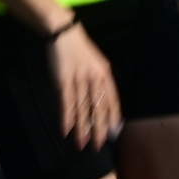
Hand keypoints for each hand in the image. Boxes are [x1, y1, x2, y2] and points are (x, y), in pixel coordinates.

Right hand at [51, 21, 121, 147]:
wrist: (64, 33)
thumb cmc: (81, 49)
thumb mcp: (97, 63)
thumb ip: (99, 82)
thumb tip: (100, 102)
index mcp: (105, 73)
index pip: (113, 99)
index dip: (113, 116)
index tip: (114, 132)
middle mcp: (95, 78)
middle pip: (99, 107)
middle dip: (99, 128)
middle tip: (98, 145)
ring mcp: (80, 79)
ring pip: (83, 108)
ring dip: (82, 128)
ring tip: (81, 143)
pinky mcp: (64, 80)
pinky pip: (68, 102)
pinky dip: (67, 117)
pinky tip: (67, 129)